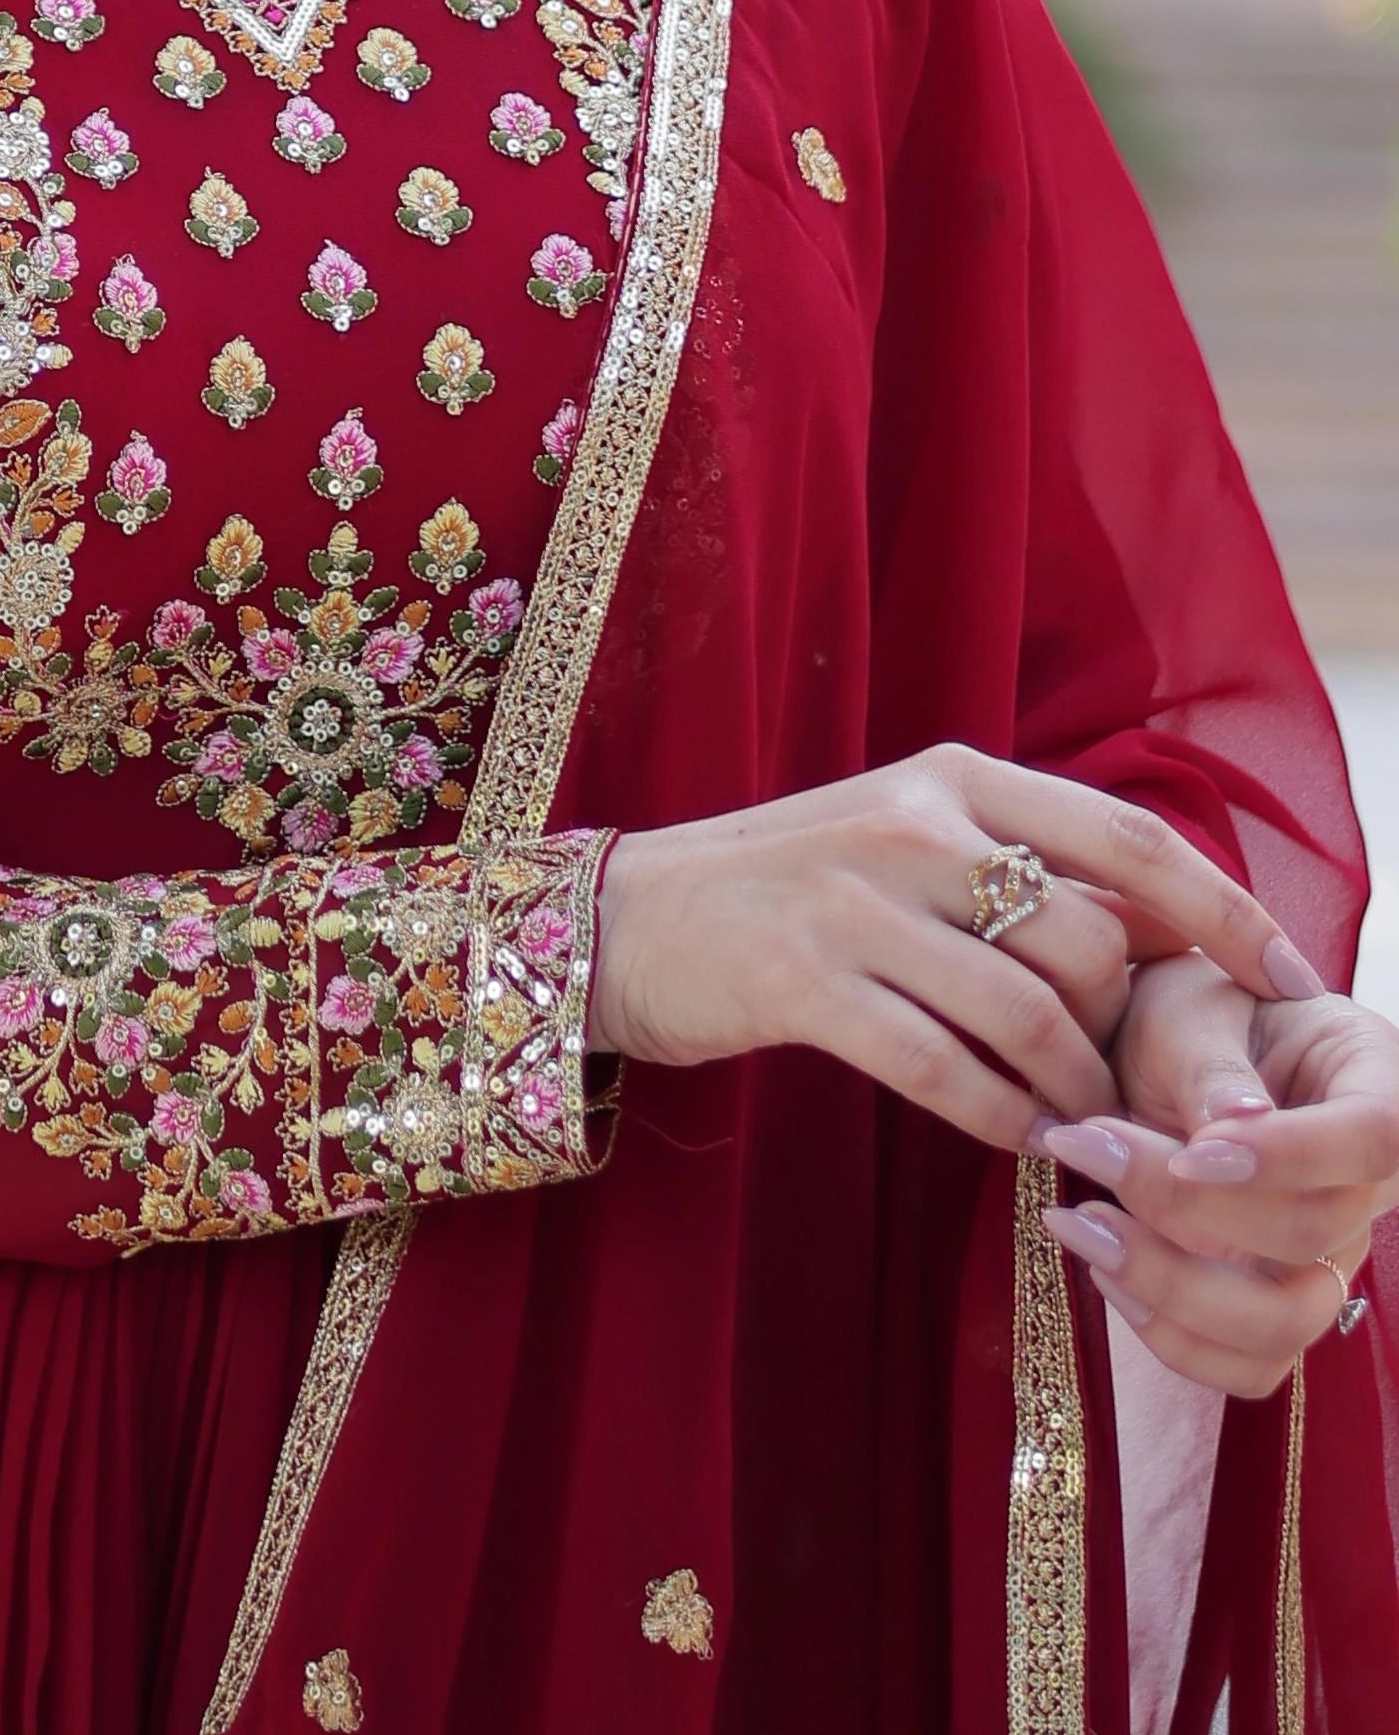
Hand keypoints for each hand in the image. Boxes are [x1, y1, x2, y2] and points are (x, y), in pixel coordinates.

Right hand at [589, 745, 1321, 1156]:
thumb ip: (1013, 867)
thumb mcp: (903, 842)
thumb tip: (1156, 930)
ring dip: (1077, 1088)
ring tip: (1089, 1125)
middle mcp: (911, 824)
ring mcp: (853, 901)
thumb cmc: (790, 889)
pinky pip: (944, 1069)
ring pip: (1027, 1011)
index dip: (1222, 909)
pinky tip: (1025, 1143)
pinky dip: (1003, 1119)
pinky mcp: (802, 982)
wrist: (630, 918)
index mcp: (952, 777)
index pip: (1125, 836)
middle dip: (1129, 1029)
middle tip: (1141, 1087)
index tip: (1289, 976)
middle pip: (1084, 937)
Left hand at [1029, 953, 1398, 1395]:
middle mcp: (1364, 1184)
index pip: (1373, 1137)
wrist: (1166, 1050)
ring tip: (1078, 1223)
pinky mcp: (1276, 1300)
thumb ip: (1210, 1069)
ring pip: (1285, 1324)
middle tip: (1082, 1146)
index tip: (1189, 1150)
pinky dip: (1175, 1338)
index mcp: (1372, 1082)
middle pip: (1314, 1236)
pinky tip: (1106, 1271)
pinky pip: (1249, 1363)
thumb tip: (1231, 1130)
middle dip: (1188, 1209)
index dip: (1288, 1157)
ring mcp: (1326, 1253)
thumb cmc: (1190, 1013)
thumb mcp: (1190, 1010)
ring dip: (1172, 1290)